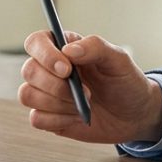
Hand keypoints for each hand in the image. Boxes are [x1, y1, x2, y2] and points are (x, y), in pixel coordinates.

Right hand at [18, 30, 161, 143]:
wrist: (134, 115)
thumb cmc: (125, 82)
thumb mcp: (119, 59)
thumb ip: (95, 47)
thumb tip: (68, 50)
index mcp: (64, 48)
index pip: (36, 42)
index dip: (45, 54)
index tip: (66, 69)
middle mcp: (50, 69)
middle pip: (29, 70)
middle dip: (56, 85)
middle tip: (86, 92)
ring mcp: (46, 93)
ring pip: (27, 95)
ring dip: (58, 103)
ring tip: (84, 104)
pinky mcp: (48, 117)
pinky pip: (36, 119)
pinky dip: (58, 120)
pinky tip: (77, 117)